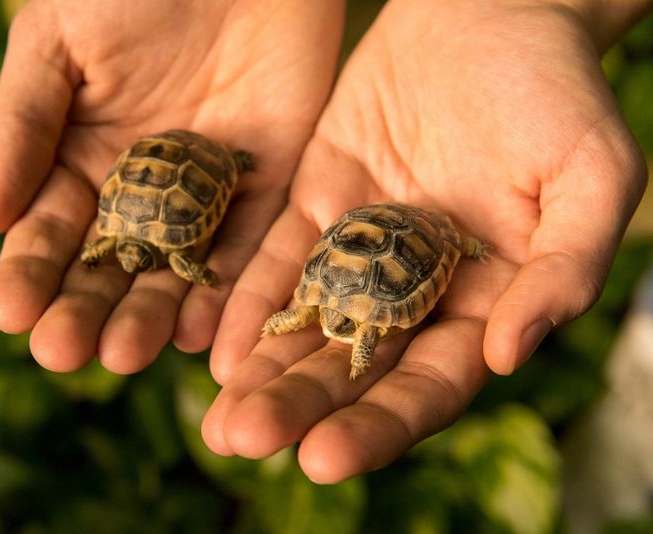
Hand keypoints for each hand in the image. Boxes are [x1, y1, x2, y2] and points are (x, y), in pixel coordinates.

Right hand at [0, 0, 343, 371]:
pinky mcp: (264, 188)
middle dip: (85, 310)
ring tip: (123, 354)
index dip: (29, 273)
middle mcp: (143, 192)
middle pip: (111, 268)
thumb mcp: (57, 43)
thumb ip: (22, 127)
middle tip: (65, 351)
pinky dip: (223, 292)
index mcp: (83, 160)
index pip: (50, 232)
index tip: (11, 314)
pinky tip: (195, 331)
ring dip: (147, 318)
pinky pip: (245, 250)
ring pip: (173, 271)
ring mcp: (204, 196)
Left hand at [204, 0, 648, 482]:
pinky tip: (216, 344)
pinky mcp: (319, 201)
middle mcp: (418, 289)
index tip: (324, 458)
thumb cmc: (558, 90)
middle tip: (244, 440)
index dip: (381, 424)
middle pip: (357, 367)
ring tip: (219, 417)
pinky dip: (249, 299)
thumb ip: (563, 267)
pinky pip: (279, 258)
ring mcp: (363, 249)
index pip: (431, 382)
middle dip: (302, 407)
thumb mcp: (591, 175)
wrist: (493, 11)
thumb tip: (507, 355)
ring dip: (264, 370)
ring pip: (312, 323)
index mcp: (487, 300)